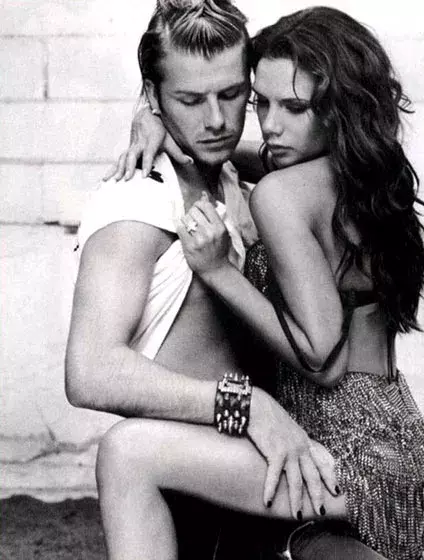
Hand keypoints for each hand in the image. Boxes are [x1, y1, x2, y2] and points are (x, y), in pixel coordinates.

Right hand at [103, 104, 191, 181]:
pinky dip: (112, 169)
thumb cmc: (160, 129)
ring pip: (123, 157)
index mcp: (151, 141)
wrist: (145, 114)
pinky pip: (119, 159)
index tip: (144, 175)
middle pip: (132, 155)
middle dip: (129, 167)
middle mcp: (140, 143)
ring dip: (118, 169)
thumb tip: (191, 162)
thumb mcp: (170, 140)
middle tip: (127, 179)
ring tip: (114, 181)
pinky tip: (106, 179)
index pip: (148, 154)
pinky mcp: (128, 149)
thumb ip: (179, 153)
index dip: (146, 164)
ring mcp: (132, 146)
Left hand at [177, 192, 230, 275]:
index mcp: (219, 227)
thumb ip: (212, 213)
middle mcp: (210, 232)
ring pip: (186, 218)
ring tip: (189, 226)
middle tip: (193, 219)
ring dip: (185, 220)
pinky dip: (179, 226)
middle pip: (194, 211)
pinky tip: (182, 229)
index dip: (199, 204)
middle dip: (191, 213)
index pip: (205, 205)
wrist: (215, 269)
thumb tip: (203, 194)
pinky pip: (179, 228)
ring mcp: (199, 239)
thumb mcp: (221, 231)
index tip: (197, 209)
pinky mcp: (189, 246)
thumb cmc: (219, 249)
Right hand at [248, 387, 338, 518]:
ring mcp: (289, 450)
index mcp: (304, 440)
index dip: (331, 476)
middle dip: (317, 495)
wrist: (257, 406)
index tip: (338, 490)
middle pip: (313, 475)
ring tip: (297, 515)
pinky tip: (268, 502)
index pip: (323, 461)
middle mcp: (300, 446)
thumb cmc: (268, 414)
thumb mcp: (287, 426)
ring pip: (297, 480)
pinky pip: (274, 476)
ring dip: (297, 499)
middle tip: (321, 511)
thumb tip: (295, 449)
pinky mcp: (275, 452)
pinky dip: (270, 490)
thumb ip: (293, 439)